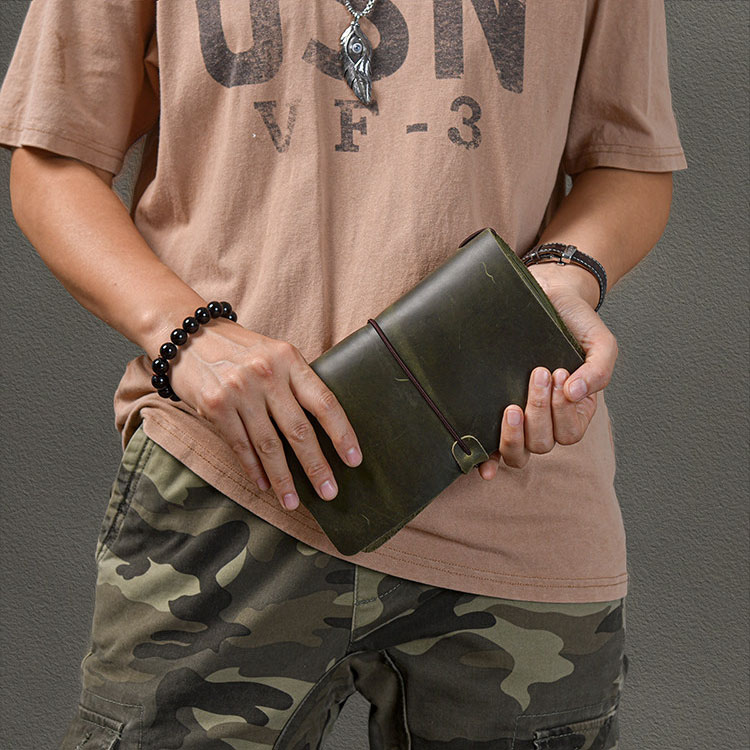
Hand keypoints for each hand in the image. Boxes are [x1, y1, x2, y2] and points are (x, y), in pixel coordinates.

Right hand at [164, 318, 362, 510]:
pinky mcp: (215, 405)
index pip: (324, 402)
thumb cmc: (240, 350)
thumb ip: (296, 382)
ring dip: (283, 479)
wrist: (187, 336)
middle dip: (316, 466)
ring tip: (293, 501)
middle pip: (298, 429)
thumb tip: (325, 427)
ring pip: (268, 445)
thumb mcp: (274, 353)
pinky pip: (240, 445)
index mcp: (289, 359)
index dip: (342, 434)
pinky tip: (265, 485)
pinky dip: (254, 469)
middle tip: (329, 492)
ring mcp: (239, 390)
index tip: (354, 460)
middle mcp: (267, 373)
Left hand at [478, 262, 617, 475]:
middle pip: (544, 444)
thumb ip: (598, 371)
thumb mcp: (600, 343)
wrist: (545, 295)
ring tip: (512, 405)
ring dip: (516, 433)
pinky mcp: (494, 411)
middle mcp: (547, 418)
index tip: (560, 373)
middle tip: (539, 374)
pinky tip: (481, 466)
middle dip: (540, 412)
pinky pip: (491, 447)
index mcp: (574, 409)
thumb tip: (576, 395)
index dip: (563, 412)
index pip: (570, 432)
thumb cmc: (575, 322)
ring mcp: (519, 417)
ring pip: (520, 451)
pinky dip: (487, 460)